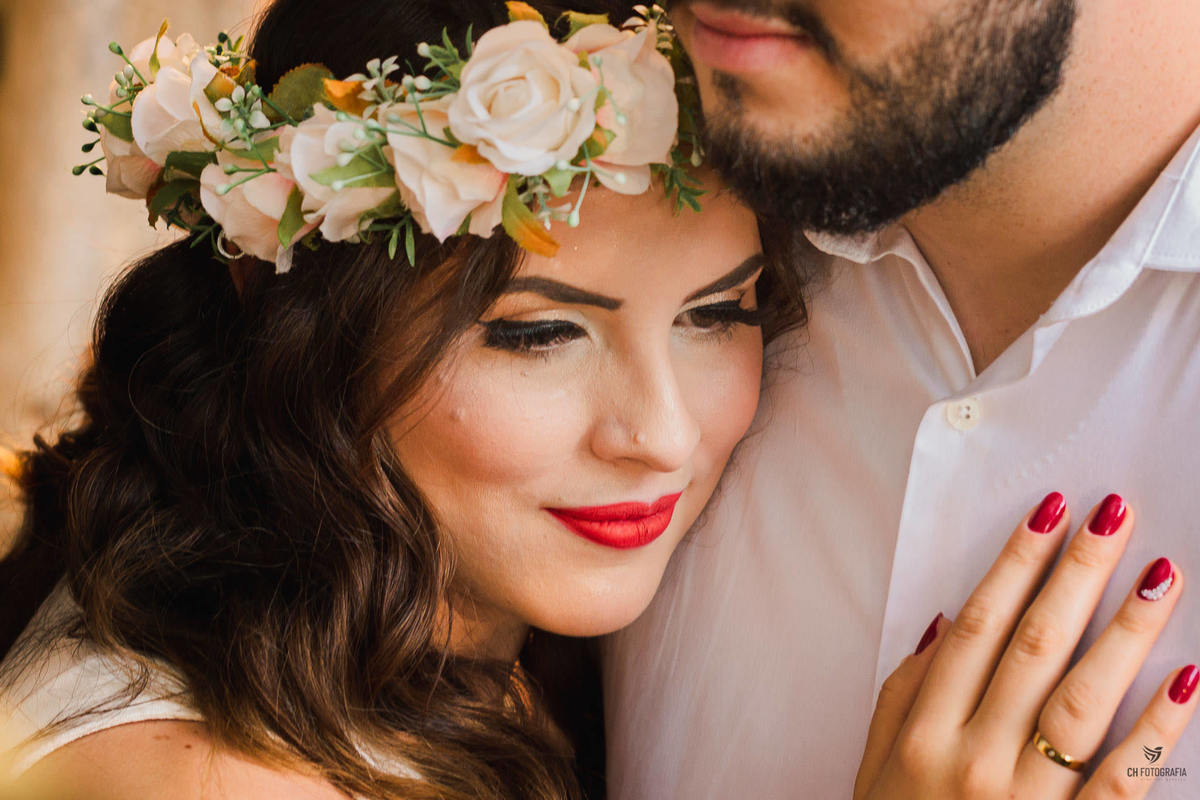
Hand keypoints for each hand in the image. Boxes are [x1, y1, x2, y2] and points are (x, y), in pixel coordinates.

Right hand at [854, 493, 1197, 799]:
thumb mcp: (875, 763)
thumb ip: (902, 691)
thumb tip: (943, 622)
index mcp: (925, 730)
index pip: (977, 627)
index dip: (1014, 565)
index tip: (1048, 515)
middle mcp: (974, 755)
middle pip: (1033, 647)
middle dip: (1076, 574)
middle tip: (1114, 517)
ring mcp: (1024, 799)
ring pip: (1083, 700)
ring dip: (1126, 633)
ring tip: (1161, 578)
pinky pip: (1122, 781)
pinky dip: (1156, 730)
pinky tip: (1187, 680)